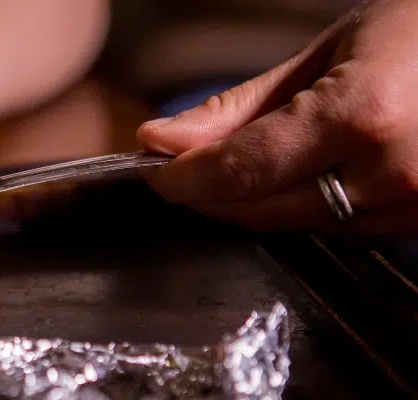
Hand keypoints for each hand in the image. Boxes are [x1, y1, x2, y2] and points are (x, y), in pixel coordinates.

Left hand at [136, 0, 417, 234]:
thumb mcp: (328, 51)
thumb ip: (240, 107)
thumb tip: (161, 141)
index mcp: (361, 117)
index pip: (241, 172)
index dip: (183, 178)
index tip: (153, 171)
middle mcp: (391, 174)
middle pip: (262, 211)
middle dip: (210, 194)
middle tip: (180, 169)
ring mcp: (415, 207)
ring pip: (297, 225)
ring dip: (254, 203)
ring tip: (238, 164)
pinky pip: (340, 228)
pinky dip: (303, 206)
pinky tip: (295, 175)